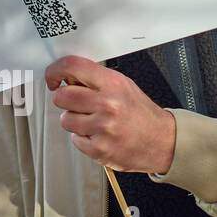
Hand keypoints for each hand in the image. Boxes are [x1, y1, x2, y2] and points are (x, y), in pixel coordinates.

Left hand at [44, 56, 175, 173]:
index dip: (55, 71)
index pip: (72, 66)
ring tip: (94, 122)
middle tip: (78, 104)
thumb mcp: (122, 85)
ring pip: (65, 120)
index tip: (53, 78)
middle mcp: (107, 104)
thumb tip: (65, 76)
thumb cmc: (141, 114)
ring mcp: (103, 128)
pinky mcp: (100, 150)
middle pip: (61, 96)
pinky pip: (75, 140)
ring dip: (75, 121)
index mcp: (112, 84)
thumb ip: (95, 79)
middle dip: (65, 100)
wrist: (164, 142)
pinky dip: (83, 139)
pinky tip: (99, 135)